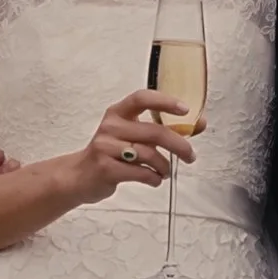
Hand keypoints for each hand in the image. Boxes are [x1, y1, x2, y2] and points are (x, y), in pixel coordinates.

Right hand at [68, 89, 195, 201]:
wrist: (78, 176)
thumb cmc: (110, 153)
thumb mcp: (131, 135)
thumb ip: (161, 129)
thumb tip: (199, 124)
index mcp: (118, 113)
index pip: (141, 98)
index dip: (164, 102)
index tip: (184, 109)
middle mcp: (111, 127)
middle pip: (154, 132)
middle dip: (179, 145)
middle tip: (190, 155)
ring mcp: (106, 147)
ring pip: (149, 155)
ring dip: (165, 166)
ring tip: (166, 171)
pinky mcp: (106, 168)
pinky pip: (141, 173)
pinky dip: (154, 178)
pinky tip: (154, 179)